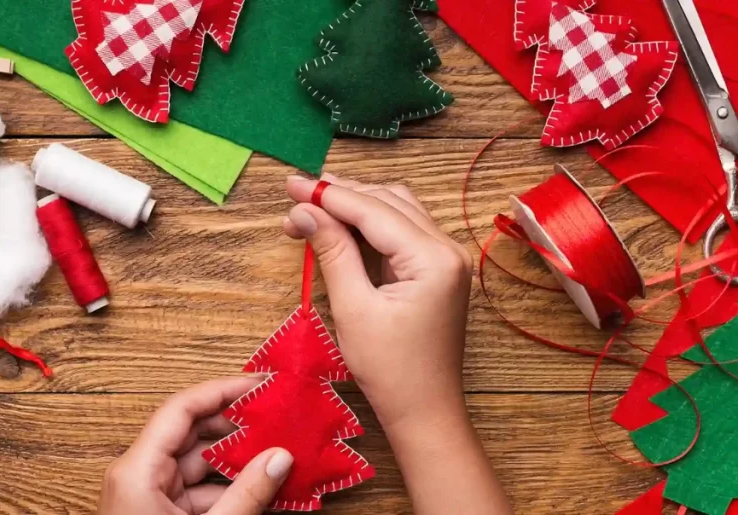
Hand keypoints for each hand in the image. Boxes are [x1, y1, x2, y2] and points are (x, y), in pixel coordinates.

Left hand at [98, 377, 294, 514]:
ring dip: (240, 461)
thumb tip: (281, 458)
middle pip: (192, 434)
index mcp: (137, 470)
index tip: (259, 383)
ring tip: (281, 453)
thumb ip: (248, 495)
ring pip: (200, 465)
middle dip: (238, 426)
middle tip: (278, 416)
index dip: (222, 390)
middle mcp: (139, 476)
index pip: (182, 408)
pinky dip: (232, 490)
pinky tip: (266, 490)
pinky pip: (200, 493)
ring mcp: (149, 498)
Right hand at [283, 174, 473, 427]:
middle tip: (295, 198)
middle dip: (341, 197)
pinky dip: (371, 225)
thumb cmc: (390, 370)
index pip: (374, 210)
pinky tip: (340, 225)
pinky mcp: (439, 269)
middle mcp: (448, 248)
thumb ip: (333, 252)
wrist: (425, 411)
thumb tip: (305, 211)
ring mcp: (447, 258)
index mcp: (433, 258)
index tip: (290, 183)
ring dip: (356, 206)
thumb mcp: (354, 309)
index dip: (329, 195)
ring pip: (397, 210)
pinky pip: (403, 232)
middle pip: (389, 201)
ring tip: (312, 208)